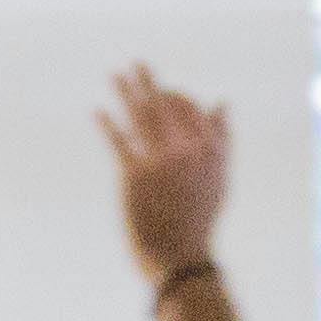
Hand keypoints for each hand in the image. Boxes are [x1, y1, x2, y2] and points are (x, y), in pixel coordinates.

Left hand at [102, 68, 231, 282]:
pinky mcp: (135, 175)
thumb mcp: (220, 178)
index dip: (176, 96)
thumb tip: (222, 101)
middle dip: (149, 83)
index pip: (192, 109)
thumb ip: (222, 138)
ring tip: (115, 75)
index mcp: (208, 150)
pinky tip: (98, 112)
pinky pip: (120, 142)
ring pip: (141, 118)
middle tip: (137, 64)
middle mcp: (185, 151)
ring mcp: (160, 162)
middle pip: (164, 108)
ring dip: (126, 94)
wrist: (180, 256)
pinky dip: (108, 125)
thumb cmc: (199, 219)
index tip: (164, 91)